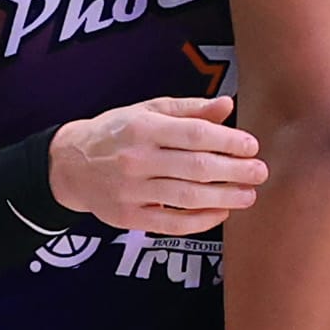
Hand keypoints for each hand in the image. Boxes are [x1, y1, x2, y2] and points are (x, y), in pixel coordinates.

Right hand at [48, 95, 265, 238]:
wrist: (70, 165)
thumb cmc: (117, 133)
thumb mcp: (147, 111)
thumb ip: (188, 110)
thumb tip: (227, 105)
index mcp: (143, 127)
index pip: (193, 134)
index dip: (227, 140)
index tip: (251, 145)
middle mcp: (136, 159)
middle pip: (195, 167)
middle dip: (234, 171)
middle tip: (260, 172)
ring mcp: (131, 191)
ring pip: (186, 197)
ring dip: (224, 198)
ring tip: (248, 195)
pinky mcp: (128, 218)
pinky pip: (172, 224)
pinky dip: (201, 221)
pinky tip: (220, 213)